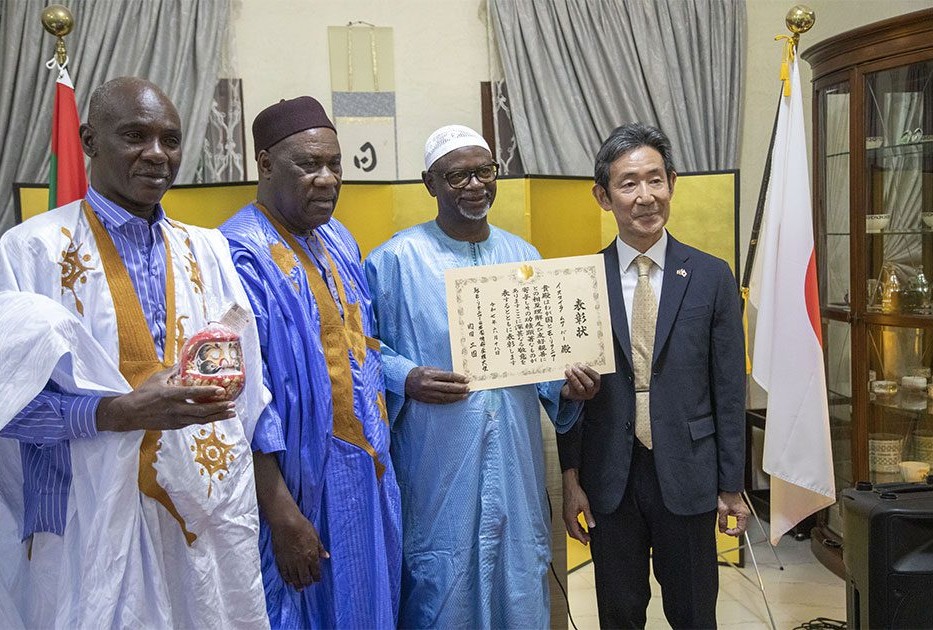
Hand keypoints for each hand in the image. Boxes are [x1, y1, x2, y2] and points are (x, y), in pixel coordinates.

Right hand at [96, 366, 235, 431]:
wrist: (130, 414)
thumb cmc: (143, 393)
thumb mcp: (157, 378)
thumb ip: (173, 370)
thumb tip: (184, 360)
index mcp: (170, 394)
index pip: (192, 393)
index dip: (207, 392)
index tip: (221, 390)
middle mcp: (175, 409)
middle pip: (201, 411)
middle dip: (219, 408)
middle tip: (233, 405)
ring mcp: (176, 419)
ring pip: (200, 420)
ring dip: (217, 416)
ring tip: (231, 412)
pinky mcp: (176, 426)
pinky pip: (194, 423)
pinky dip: (207, 419)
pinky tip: (217, 416)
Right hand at [269, 511, 329, 590]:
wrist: (286, 523)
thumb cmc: (302, 526)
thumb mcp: (315, 536)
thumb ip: (320, 548)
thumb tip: (326, 556)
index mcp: (312, 556)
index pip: (315, 572)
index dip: (317, 578)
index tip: (317, 580)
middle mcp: (301, 562)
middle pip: (305, 578)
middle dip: (307, 583)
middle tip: (308, 585)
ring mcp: (290, 562)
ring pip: (295, 579)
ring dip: (298, 584)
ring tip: (299, 588)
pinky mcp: (281, 560)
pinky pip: (284, 574)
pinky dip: (288, 579)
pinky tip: (289, 581)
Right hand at [404, 366, 469, 403]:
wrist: (404, 381)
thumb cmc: (419, 373)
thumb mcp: (429, 368)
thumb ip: (441, 373)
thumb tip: (454, 380)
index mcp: (429, 374)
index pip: (447, 376)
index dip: (458, 378)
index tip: (466, 380)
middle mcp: (428, 384)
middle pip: (447, 388)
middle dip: (459, 389)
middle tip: (467, 389)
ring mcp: (427, 393)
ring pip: (445, 396)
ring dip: (456, 397)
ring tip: (464, 395)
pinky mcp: (427, 400)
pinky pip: (440, 401)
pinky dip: (449, 400)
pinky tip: (455, 399)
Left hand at [561, 363, 600, 399]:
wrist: (572, 392)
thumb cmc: (580, 382)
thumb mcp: (585, 376)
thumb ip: (583, 370)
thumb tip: (577, 364)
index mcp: (596, 385)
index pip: (596, 378)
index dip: (589, 371)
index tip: (581, 365)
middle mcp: (591, 391)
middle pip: (589, 383)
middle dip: (581, 374)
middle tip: (574, 367)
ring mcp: (583, 395)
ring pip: (580, 387)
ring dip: (573, 377)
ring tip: (568, 370)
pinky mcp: (575, 395)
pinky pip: (572, 388)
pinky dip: (569, 380)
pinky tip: (566, 374)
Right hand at [562, 469, 594, 544]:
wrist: (570, 484)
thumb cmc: (575, 492)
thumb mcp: (585, 505)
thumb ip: (588, 516)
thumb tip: (592, 525)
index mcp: (569, 517)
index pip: (575, 532)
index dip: (581, 538)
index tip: (586, 542)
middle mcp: (566, 517)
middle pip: (572, 532)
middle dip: (579, 537)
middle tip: (587, 539)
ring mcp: (565, 514)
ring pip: (570, 528)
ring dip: (578, 532)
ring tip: (586, 534)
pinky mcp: (566, 511)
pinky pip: (570, 523)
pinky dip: (576, 526)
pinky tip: (581, 526)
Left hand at [717, 491, 748, 536]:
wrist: (727, 487)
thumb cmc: (727, 495)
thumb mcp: (722, 510)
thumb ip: (722, 522)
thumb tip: (722, 529)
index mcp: (743, 514)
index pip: (741, 529)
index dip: (732, 533)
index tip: (726, 531)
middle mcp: (746, 513)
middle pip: (742, 528)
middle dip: (734, 532)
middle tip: (726, 532)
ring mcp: (744, 512)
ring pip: (742, 525)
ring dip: (735, 528)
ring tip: (727, 529)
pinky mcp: (741, 510)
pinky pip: (740, 521)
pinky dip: (736, 524)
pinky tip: (731, 525)